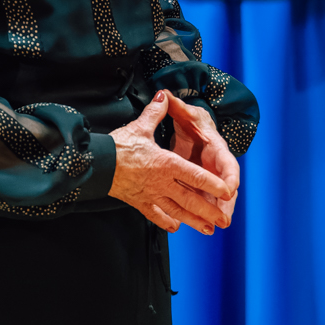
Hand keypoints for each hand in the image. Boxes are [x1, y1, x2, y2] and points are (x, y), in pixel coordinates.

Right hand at [110, 92, 236, 234]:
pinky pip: (155, 215)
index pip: (196, 176)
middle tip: (223, 221)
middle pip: (190, 199)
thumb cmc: (118, 146)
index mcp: (166, 163)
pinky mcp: (139, 202)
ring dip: (193, 221)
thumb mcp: (139, 126)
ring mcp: (150, 195)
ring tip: (207, 229)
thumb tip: (164, 95)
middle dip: (208, 211)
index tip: (228, 192)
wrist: (95, 164)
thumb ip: (156, 112)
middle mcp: (162, 182)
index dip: (213, 184)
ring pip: (176, 211)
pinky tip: (176, 227)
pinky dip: (166, 222)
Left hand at [166, 95, 239, 224]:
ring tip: (212, 228)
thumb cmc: (192, 122)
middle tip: (224, 219)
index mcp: (216, 148)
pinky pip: (201, 200)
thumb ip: (176, 106)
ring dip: (213, 213)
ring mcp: (208, 176)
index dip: (229, 177)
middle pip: (225, 187)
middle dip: (225, 204)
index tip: (230, 189)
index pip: (228, 163)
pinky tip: (196, 225)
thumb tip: (164, 94)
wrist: (193, 128)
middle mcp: (215, 165)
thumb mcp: (185, 113)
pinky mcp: (199, 185)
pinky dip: (199, 213)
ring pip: (214, 197)